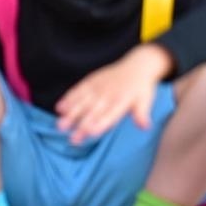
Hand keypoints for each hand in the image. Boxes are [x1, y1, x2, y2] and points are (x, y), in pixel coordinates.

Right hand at [54, 44, 171, 144]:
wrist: (137, 66)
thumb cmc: (141, 89)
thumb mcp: (146, 101)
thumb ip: (142, 114)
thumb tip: (145, 127)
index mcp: (122, 101)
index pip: (109, 115)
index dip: (100, 124)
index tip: (90, 134)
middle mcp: (108, 94)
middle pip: (93, 112)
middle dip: (81, 126)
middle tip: (72, 139)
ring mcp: (98, 86)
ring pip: (82, 102)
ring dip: (71, 114)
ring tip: (60, 125)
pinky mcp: (91, 81)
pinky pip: (78, 90)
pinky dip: (68, 98)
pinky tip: (59, 108)